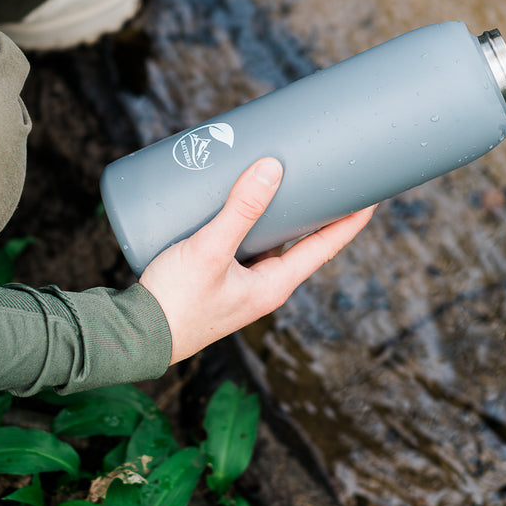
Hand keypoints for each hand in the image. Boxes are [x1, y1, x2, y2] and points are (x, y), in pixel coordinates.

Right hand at [139, 157, 375, 364]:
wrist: (133, 337)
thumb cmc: (175, 303)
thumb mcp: (209, 251)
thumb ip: (239, 210)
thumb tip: (273, 168)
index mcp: (274, 285)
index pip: (325, 247)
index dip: (350, 219)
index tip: (371, 192)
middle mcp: (262, 286)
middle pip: (298, 239)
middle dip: (311, 207)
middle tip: (320, 171)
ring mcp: (239, 283)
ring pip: (267, 240)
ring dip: (275, 211)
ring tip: (276, 175)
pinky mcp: (214, 277)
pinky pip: (240, 243)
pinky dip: (245, 219)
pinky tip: (232, 199)